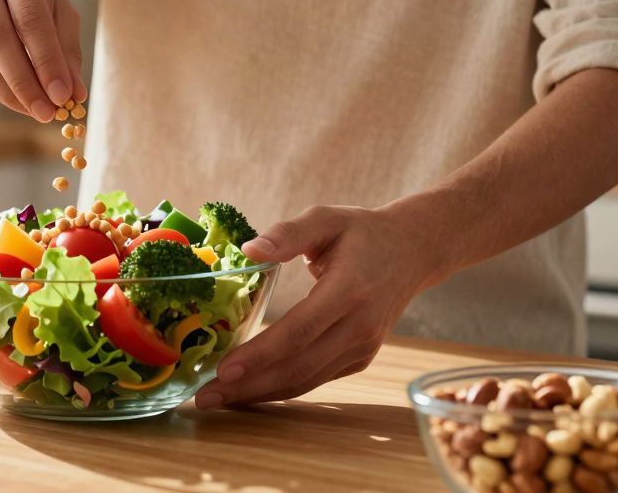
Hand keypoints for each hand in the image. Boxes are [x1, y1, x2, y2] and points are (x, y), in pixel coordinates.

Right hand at [0, 0, 85, 121]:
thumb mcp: (55, 7)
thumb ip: (66, 48)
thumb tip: (74, 94)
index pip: (30, 17)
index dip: (47, 60)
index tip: (62, 96)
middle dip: (24, 81)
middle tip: (46, 112)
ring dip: (5, 90)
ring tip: (32, 109)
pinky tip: (11, 99)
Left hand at [195, 205, 444, 407]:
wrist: (412, 251)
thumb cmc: (362, 231)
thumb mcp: (326, 219)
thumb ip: (287, 233)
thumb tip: (248, 250)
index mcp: (349, 291)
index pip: (298, 332)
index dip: (260, 355)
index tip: (222, 370)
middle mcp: (359, 326)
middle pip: (298, 366)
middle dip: (248, 386)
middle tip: (204, 397)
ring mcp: (363, 347)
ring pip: (306, 380)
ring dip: (260, 393)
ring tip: (217, 399)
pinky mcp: (360, 357)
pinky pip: (316, 378)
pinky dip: (281, 387)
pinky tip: (250, 389)